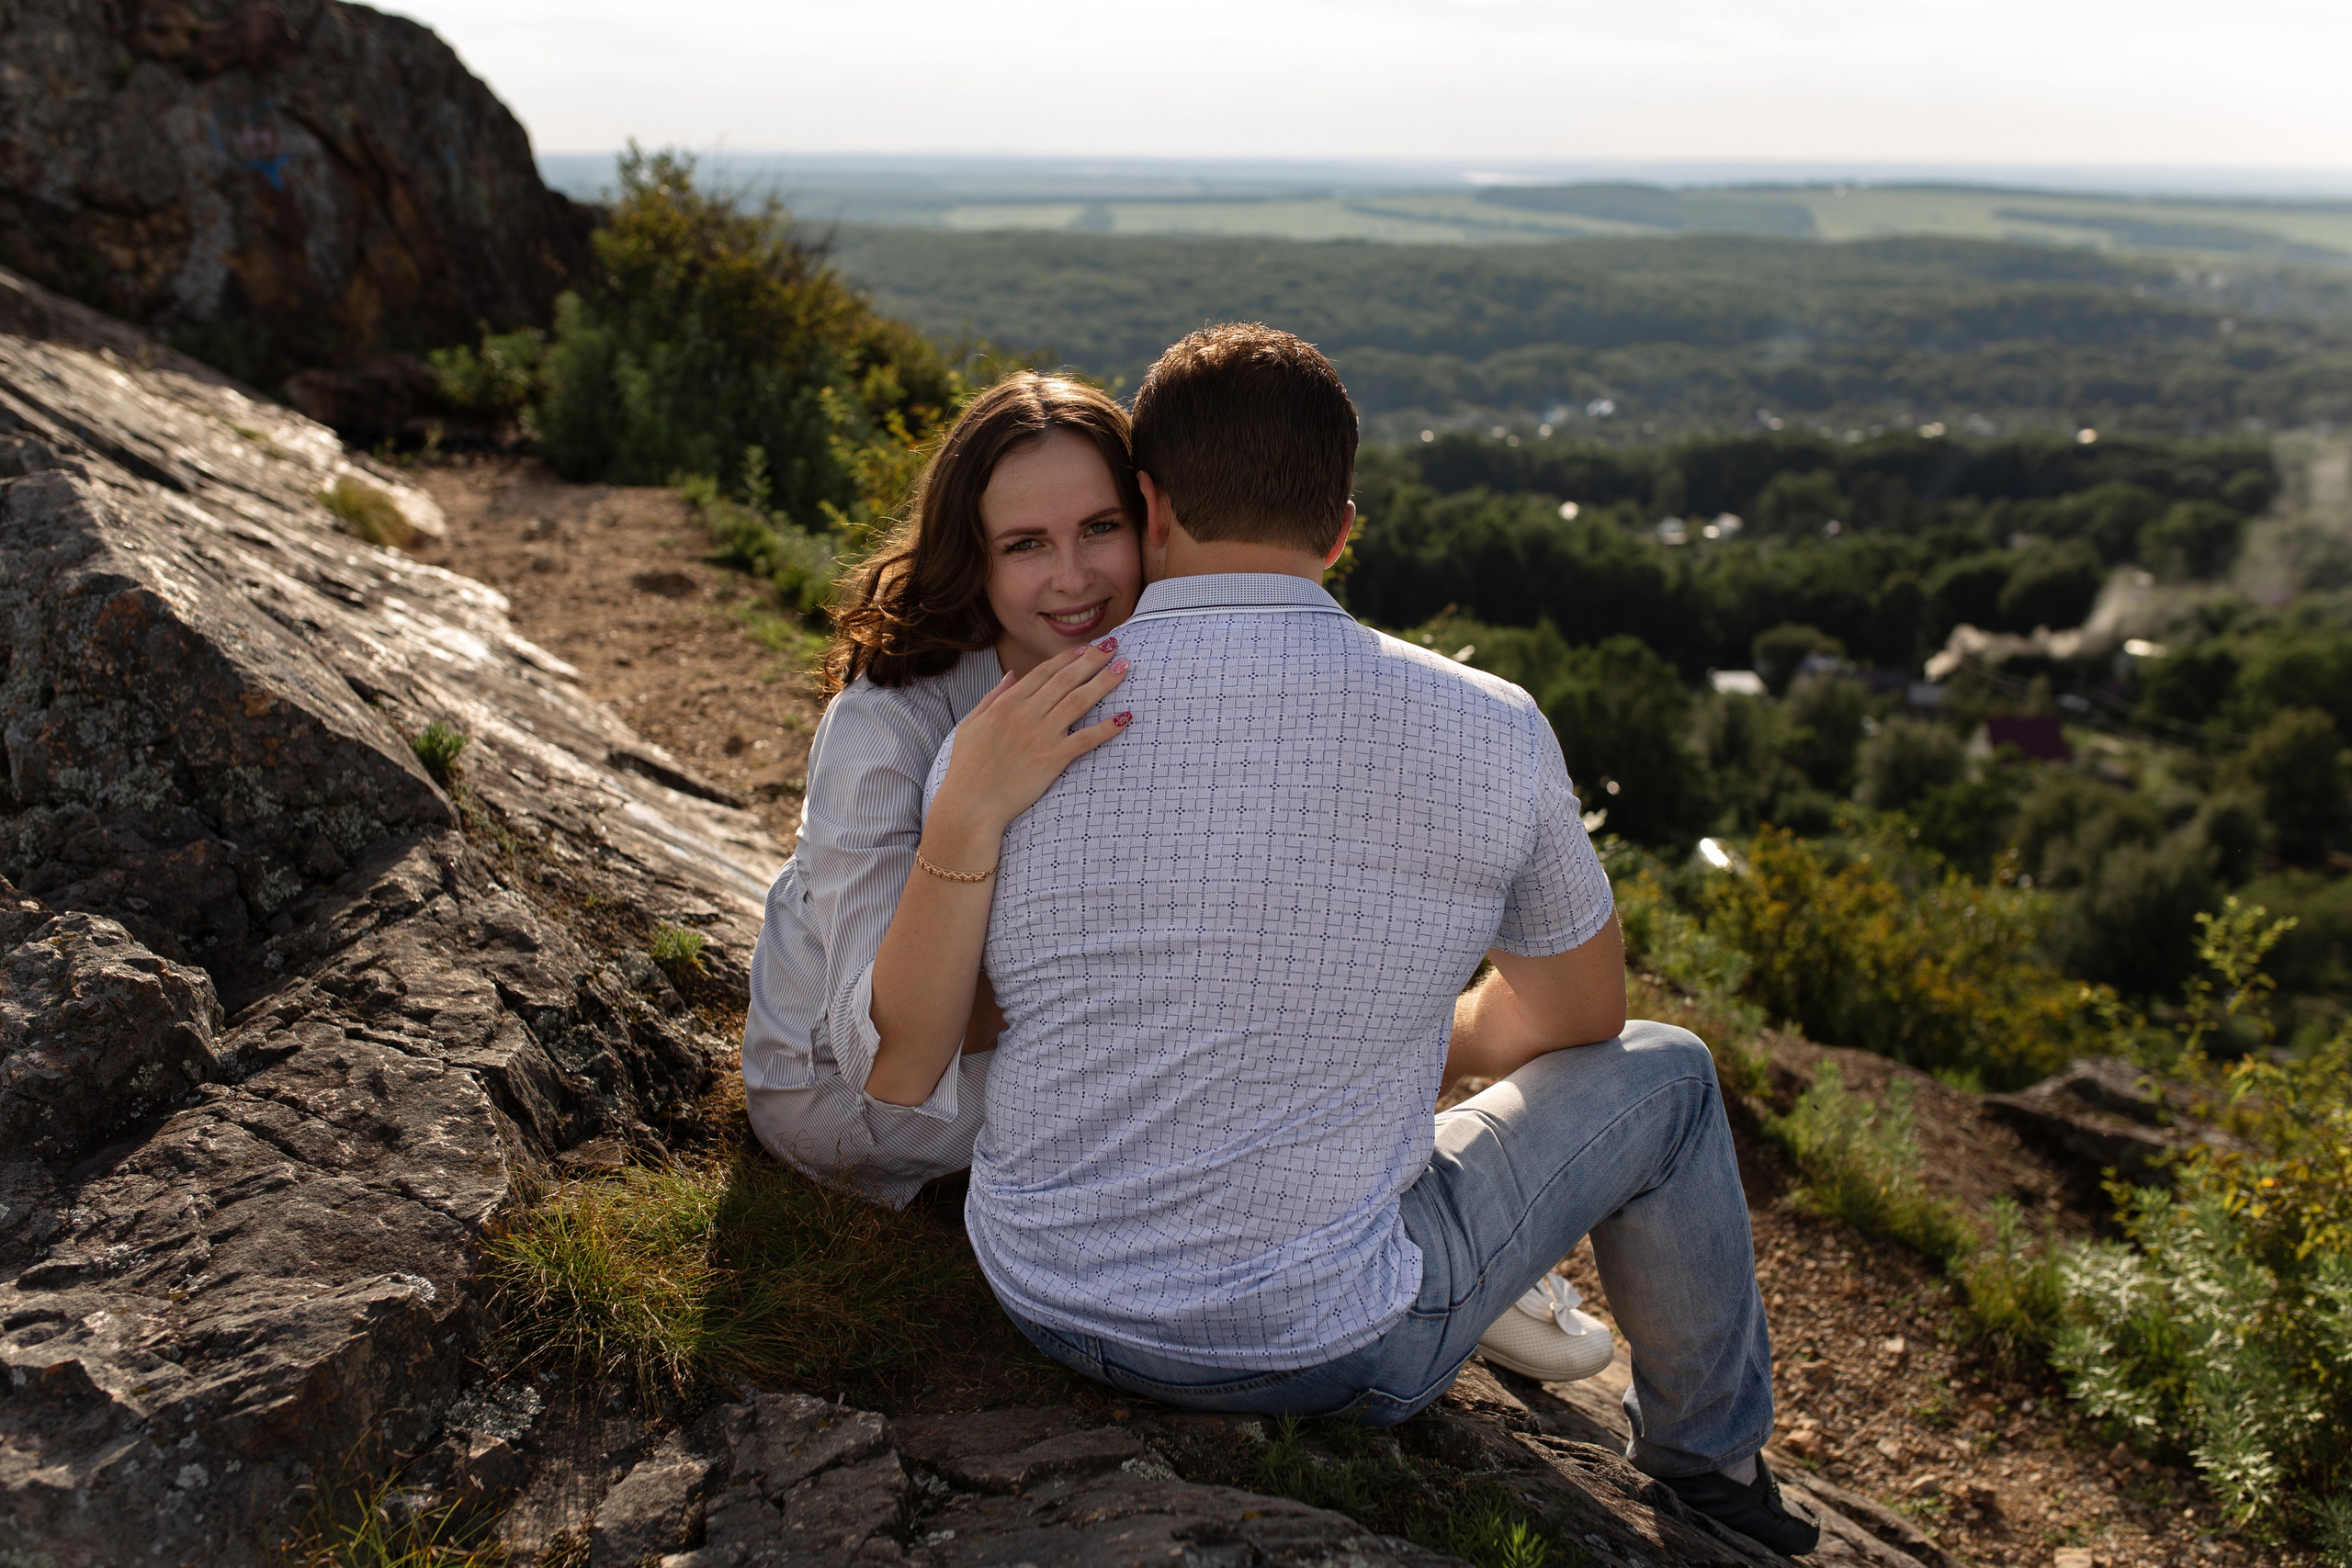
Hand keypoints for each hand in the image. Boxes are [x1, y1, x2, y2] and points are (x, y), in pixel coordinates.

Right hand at [927, 641, 1130, 853]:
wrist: (970, 805)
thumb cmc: (967, 767)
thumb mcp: (970, 724)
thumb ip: (991, 697)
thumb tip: (1010, 675)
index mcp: (1006, 703)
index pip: (1044, 671)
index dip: (1069, 657)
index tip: (1087, 647)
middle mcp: (1026, 714)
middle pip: (1066, 679)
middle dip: (1093, 659)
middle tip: (1114, 645)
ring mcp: (1041, 736)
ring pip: (1079, 701)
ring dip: (1104, 682)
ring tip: (1124, 668)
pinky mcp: (1053, 759)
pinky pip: (1085, 739)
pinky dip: (1107, 727)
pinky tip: (1125, 717)